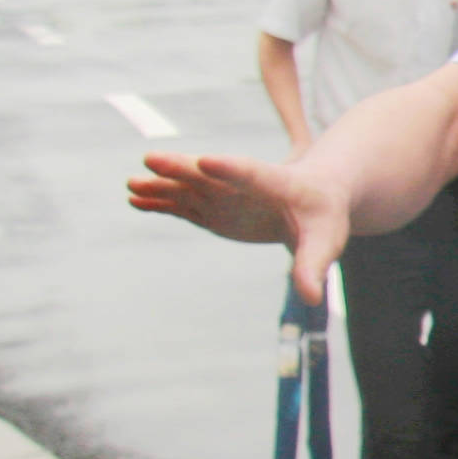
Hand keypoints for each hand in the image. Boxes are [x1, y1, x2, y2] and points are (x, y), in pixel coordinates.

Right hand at [128, 150, 353, 305]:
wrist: (313, 200)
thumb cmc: (323, 217)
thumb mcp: (325, 241)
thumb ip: (314, 266)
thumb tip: (311, 298)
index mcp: (277, 184)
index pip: (252, 174)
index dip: (230, 168)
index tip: (206, 161)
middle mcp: (243, 186)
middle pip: (209, 175)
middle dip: (182, 168)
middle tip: (152, 160)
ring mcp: (224, 196)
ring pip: (189, 188)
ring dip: (162, 186)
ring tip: (132, 185)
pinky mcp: (213, 209)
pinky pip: (183, 204)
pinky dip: (162, 202)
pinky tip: (137, 200)